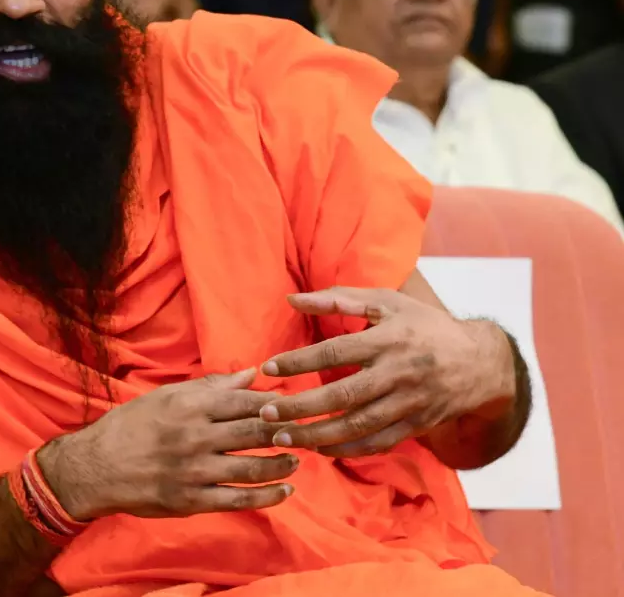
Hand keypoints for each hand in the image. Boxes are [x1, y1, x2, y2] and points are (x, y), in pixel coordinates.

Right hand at [37, 370, 295, 520]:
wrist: (96, 467)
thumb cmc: (131, 426)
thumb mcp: (166, 397)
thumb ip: (211, 387)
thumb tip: (252, 374)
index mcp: (189, 406)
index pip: (246, 401)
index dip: (276, 403)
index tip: (296, 404)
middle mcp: (195, 436)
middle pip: (256, 431)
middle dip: (287, 432)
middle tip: (308, 431)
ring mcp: (195, 470)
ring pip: (253, 466)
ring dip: (282, 463)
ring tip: (297, 459)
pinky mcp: (192, 500)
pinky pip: (239, 499)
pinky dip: (267, 496)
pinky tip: (283, 491)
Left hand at [260, 288, 516, 458]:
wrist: (481, 363)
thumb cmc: (424, 326)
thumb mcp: (387, 303)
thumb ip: (339, 300)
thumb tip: (292, 298)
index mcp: (389, 339)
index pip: (335, 351)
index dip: (300, 361)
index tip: (268, 367)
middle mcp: (399, 373)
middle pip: (342, 395)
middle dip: (301, 407)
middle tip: (266, 414)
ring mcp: (409, 403)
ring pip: (357, 425)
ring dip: (317, 435)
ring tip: (283, 438)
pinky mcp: (416, 426)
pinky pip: (377, 443)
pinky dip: (346, 450)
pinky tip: (318, 449)